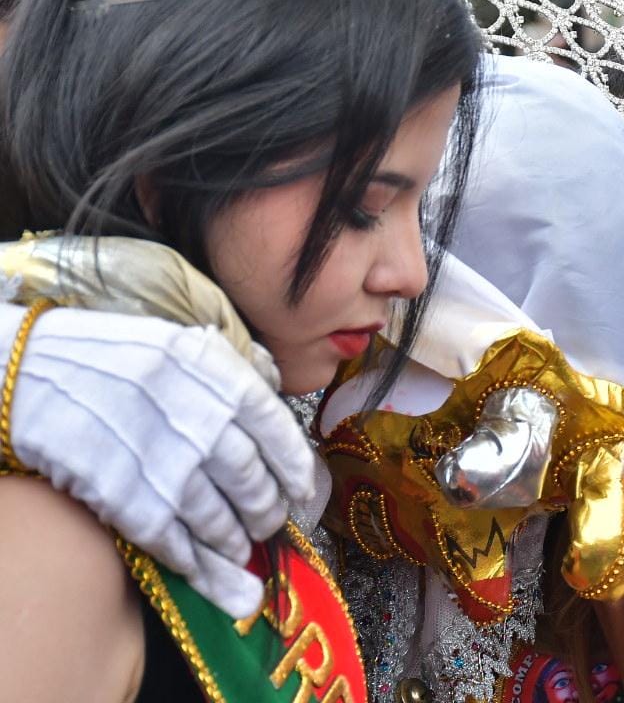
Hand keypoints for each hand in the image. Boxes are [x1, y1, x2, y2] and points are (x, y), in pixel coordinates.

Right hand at [6, 305, 317, 618]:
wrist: (35, 373)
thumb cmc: (117, 355)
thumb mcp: (186, 342)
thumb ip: (237, 362)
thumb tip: (274, 381)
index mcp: (223, 383)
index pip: (280, 434)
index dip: (296, 468)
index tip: (302, 488)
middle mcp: (203, 427)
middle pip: (254, 484)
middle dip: (267, 511)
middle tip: (268, 521)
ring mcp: (166, 467)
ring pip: (220, 521)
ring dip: (235, 542)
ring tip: (241, 546)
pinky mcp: (126, 500)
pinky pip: (174, 542)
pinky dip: (196, 563)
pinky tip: (205, 567)